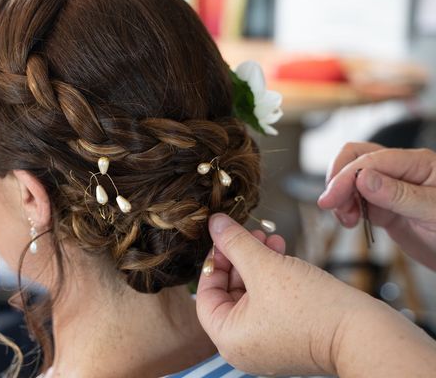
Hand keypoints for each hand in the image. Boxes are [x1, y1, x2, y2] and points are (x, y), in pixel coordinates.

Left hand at [196, 213, 372, 375]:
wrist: (364, 333)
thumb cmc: (312, 308)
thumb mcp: (264, 266)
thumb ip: (235, 243)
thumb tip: (213, 223)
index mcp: (229, 339)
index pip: (205, 294)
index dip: (213, 261)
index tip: (223, 237)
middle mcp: (244, 346)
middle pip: (228, 292)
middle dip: (240, 257)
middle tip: (249, 231)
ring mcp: (267, 342)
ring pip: (251, 292)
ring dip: (258, 261)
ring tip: (270, 236)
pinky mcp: (288, 335)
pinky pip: (270, 300)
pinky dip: (273, 276)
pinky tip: (282, 250)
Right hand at [317, 142, 435, 269]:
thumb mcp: (434, 212)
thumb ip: (399, 194)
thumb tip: (364, 178)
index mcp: (417, 163)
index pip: (371, 159)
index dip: (346, 177)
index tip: (331, 199)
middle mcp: (401, 170)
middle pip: (356, 158)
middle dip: (339, 179)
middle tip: (331, 206)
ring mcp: (392, 188)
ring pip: (352, 178)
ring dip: (341, 195)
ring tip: (345, 219)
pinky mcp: (386, 207)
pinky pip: (358, 198)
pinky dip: (347, 207)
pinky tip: (351, 221)